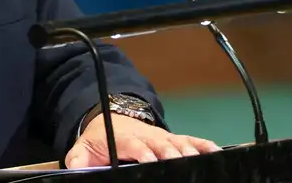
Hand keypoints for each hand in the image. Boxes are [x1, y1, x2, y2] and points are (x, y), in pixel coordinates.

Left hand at [64, 114, 220, 168]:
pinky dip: (204, 145)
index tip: (150, 159)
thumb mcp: (84, 148)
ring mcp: (162, 138)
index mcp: (125, 139)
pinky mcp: (173, 141)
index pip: (134, 144)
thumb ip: (79, 159)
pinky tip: (216, 151)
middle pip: (162, 144)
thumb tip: (75, 168)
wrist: (111, 122)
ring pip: (179, 142)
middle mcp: (147, 137)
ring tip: (201, 158)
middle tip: (180, 162)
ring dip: (191, 149)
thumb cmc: (101, 139)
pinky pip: (191, 141)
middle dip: (171, 152)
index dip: (143, 152)